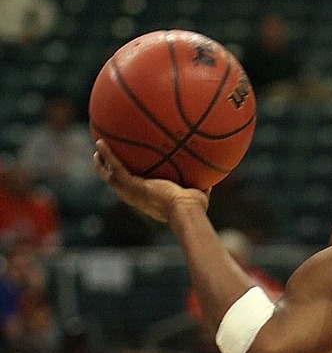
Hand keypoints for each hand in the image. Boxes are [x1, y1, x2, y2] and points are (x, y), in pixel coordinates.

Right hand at [94, 139, 209, 224]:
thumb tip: (212, 180)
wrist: (186, 210)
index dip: (128, 183)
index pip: (134, 191)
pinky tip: (101, 142)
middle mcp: (136, 198)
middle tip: (104, 160)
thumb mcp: (196, 194)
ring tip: (98, 149)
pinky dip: (108, 155)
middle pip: (116, 184)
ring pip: (110, 177)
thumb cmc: (194, 208)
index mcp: (148, 200)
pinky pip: (115, 167)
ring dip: (102, 163)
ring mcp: (132, 193)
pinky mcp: (132, 185)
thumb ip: (200, 186)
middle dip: (109, 172)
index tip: (126, 174)